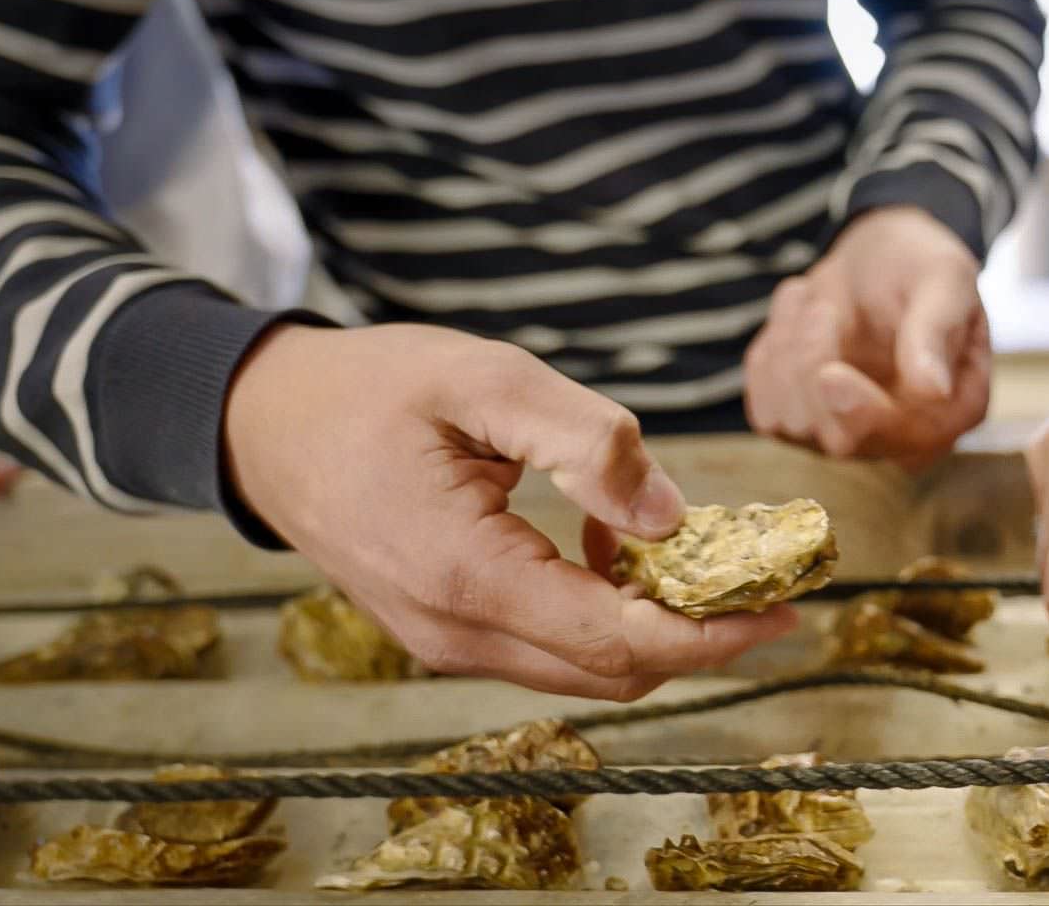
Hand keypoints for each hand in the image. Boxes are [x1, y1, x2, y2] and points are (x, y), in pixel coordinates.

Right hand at [225, 323, 795, 699]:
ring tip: (697, 553)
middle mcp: (456, 633)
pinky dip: (604, 613)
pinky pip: (548, 647)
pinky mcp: (446, 634)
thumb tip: (670, 514)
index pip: (620, 640)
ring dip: (654, 624)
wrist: (264, 425)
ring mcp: (445, 644)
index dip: (714, 632)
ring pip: (584, 668)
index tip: (784, 604)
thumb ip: (585, 441)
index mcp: (467, 575)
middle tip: (768, 581)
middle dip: (704, 635)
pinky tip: (612, 545)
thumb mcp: (484, 378)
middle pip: (614, 671)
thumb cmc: (371, 389)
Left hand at [745, 206, 988, 469]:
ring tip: (818, 302)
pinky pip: (764, 408)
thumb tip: (933, 391)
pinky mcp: (801, 424)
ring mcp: (850, 435)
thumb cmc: (918, 264)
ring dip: (792, 349)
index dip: (862, 413)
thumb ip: (936, 331)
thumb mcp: (941, 278)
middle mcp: (905, 436)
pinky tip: (799, 322)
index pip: (908, 437)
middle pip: (840, 438)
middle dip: (816, 364)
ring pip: (793, 422)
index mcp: (956, 406)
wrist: (875, 256)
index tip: (830, 375)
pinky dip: (770, 355)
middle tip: (823, 304)